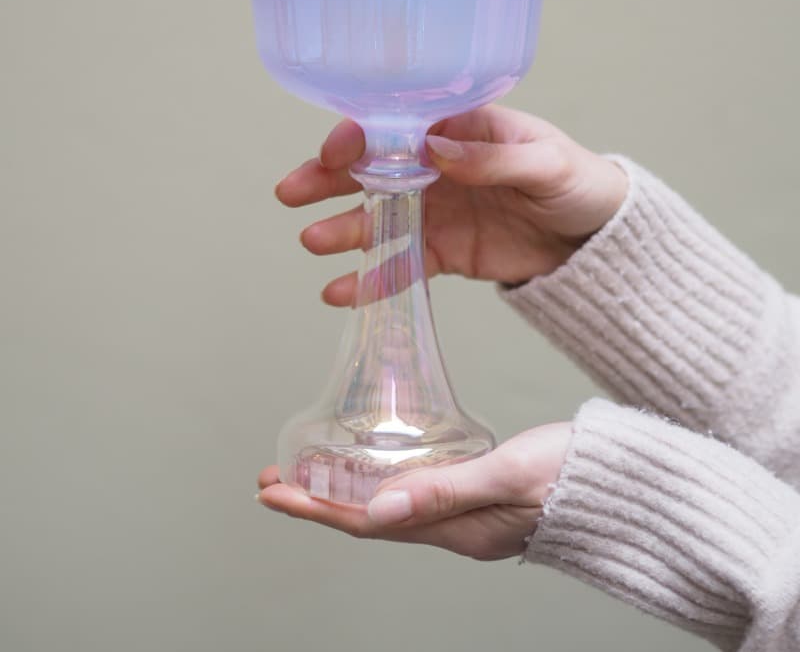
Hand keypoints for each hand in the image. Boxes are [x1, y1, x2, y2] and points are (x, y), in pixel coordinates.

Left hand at [256, 422, 570, 560]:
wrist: (630, 483)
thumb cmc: (578, 474)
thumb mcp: (510, 475)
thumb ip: (447, 491)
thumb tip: (378, 509)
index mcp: (461, 531)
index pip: (369, 522)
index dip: (317, 507)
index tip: (274, 491)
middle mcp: (460, 530)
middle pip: (372, 517)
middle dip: (320, 500)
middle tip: (276, 479)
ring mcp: (472, 517)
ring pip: (392, 506)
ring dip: (347, 490)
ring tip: (311, 472)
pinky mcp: (484, 497)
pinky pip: (419, 494)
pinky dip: (385, 481)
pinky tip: (378, 466)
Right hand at [276, 104, 627, 303]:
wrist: (599, 239)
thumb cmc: (579, 181)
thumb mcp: (547, 162)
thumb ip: (494, 157)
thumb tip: (437, 150)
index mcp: (461, 127)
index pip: (399, 122)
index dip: (362, 134)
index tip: (337, 152)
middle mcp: (438, 165)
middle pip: (372, 168)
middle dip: (328, 178)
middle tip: (292, 193)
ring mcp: (436, 209)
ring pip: (376, 217)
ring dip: (342, 228)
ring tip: (314, 242)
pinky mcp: (443, 251)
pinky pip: (400, 265)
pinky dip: (370, 278)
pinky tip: (339, 292)